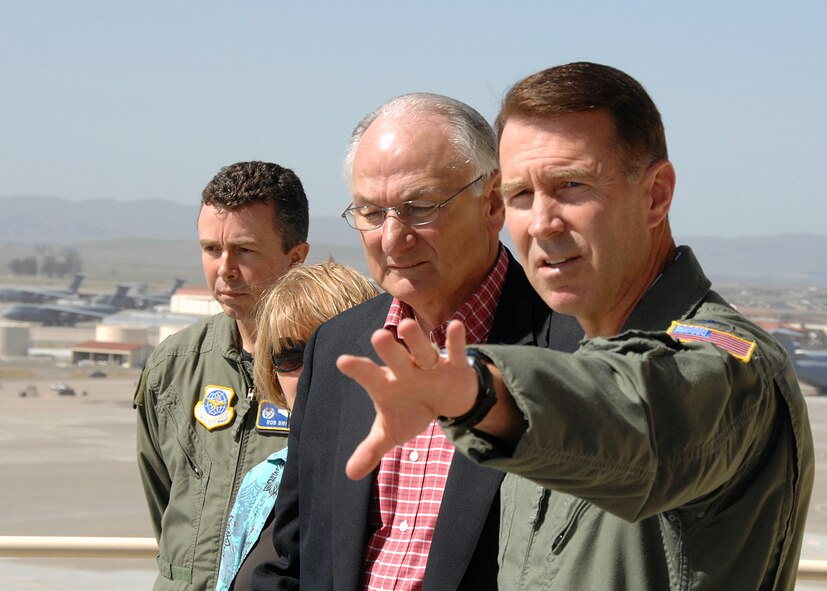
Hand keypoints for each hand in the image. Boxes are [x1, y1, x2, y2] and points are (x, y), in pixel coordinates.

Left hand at [337, 319, 477, 479]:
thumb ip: (371, 449)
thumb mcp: (391, 432)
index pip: (370, 376)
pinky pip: (455, 352)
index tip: (343, 362)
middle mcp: (406, 370)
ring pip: (423, 350)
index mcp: (387, 384)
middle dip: (389, 349)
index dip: (358, 369)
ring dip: (416, 339)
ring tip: (406, 326)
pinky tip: (456, 325)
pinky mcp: (454, 366)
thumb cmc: (412, 410)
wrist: (446, 401)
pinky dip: (456, 340)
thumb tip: (350, 474)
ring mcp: (430, 365)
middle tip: (378, 336)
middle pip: (397, 359)